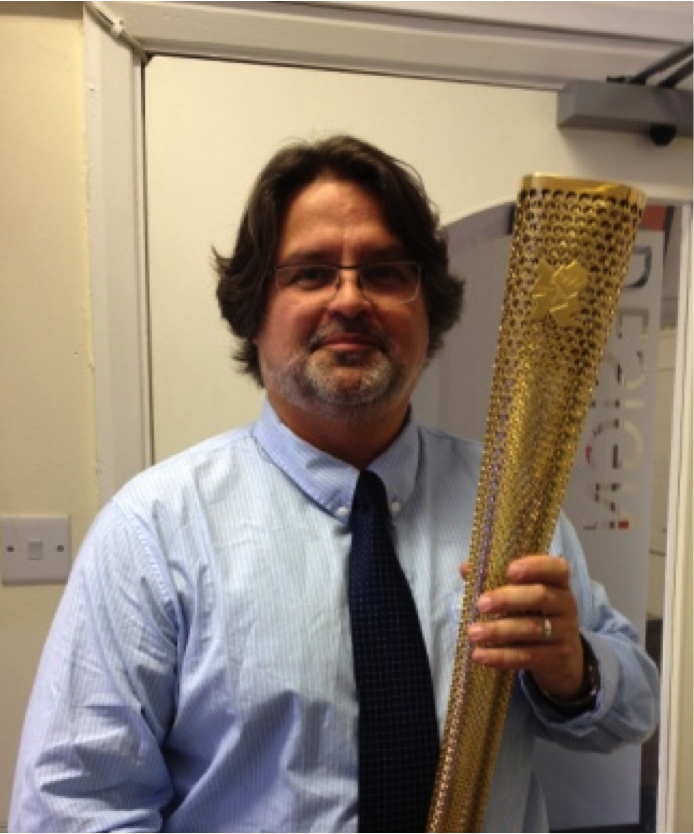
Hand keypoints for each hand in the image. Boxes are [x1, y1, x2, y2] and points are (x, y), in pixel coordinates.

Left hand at [462, 554, 585, 700]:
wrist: (563, 657)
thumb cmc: (534, 613)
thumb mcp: (522, 594)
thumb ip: (495, 578)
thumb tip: (466, 568)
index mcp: (558, 582)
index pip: (556, 568)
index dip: (534, 566)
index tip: (509, 570)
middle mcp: (565, 604)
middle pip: (540, 596)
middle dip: (508, 599)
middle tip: (480, 603)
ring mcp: (564, 632)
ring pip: (532, 628)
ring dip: (498, 630)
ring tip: (472, 633)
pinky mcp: (557, 658)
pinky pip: (527, 656)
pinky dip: (501, 656)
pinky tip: (479, 655)